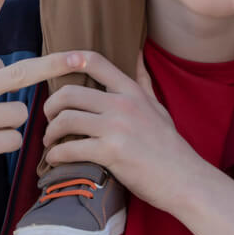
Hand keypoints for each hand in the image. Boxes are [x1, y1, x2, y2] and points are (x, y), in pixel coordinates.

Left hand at [43, 51, 203, 212]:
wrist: (184, 179)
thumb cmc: (169, 145)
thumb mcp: (158, 106)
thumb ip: (143, 82)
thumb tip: (137, 55)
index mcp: (132, 91)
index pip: (95, 62)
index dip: (70, 59)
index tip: (56, 67)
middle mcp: (123, 104)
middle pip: (70, 93)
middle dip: (51, 106)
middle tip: (49, 119)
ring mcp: (116, 128)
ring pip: (66, 119)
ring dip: (50, 132)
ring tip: (51, 141)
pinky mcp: (111, 152)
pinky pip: (71, 148)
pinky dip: (56, 155)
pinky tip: (56, 159)